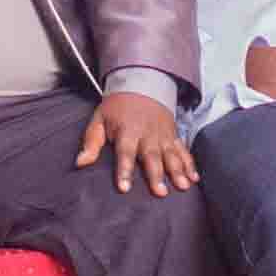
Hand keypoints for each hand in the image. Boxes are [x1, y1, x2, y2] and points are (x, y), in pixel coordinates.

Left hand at [80, 88, 194, 194]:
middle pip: (152, 156)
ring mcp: (162, 134)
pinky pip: (183, 150)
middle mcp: (147, 134)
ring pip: (171, 154)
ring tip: (183, 186)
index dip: (124, 170)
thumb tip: (80, 162)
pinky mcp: (173, 135)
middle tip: (160, 192)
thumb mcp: (99, 119)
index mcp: (127, 131)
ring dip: (178, 171)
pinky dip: (190, 163)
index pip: (125, 153)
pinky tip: (194, 178)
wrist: (141, 83)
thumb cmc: (117, 107)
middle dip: (156, 174)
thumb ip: (91, 142)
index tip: (124, 187)